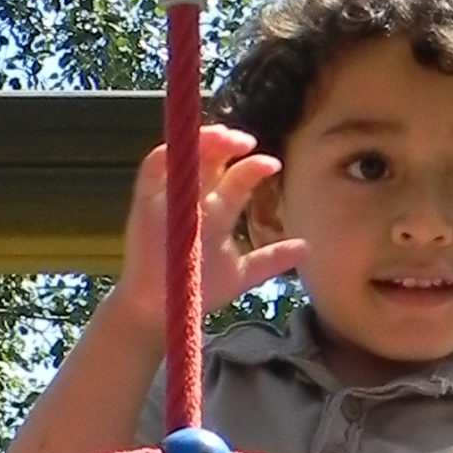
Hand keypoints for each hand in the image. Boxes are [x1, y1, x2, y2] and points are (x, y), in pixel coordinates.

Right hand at [113, 130, 304, 344]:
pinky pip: (152, 170)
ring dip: (203, 142)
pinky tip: (184, 149)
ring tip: (222, 137)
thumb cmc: (198, 290)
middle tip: (246, 142)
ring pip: (185, 155)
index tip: (272, 165)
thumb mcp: (241, 274)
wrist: (165, 314)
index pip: (236, 177)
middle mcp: (195, 198)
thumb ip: (271, 260)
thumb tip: (307, 247)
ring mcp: (170, 198)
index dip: (253, 166)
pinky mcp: (145, 204)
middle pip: (211, 158)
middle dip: (228, 144)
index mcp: (217, 209)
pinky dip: (165, 155)